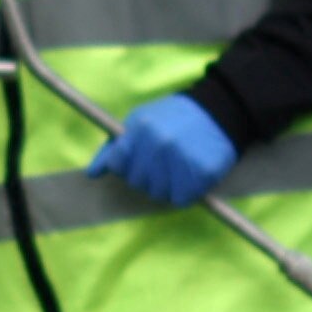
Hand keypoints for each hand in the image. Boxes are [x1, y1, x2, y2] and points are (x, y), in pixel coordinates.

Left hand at [88, 93, 241, 207]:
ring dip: (167, 186)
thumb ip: (113, 147)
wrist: (219, 112)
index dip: (127, 165)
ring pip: (158, 194)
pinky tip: (190, 174)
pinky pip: (181, 200)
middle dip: (148, 176)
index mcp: (142, 129)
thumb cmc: (173, 118)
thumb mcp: (140, 121)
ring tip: (178, 165)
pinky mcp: (201, 174)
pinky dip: (185, 193)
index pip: (118, 165)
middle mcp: (160, 145)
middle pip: (137, 183)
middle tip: (164, 159)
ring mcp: (182, 160)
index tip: (140, 158)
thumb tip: (92, 173)